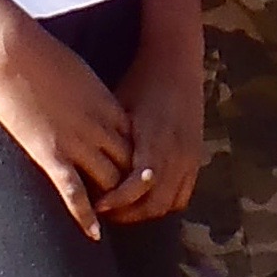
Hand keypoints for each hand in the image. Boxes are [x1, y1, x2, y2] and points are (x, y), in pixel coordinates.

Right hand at [0, 17, 135, 240]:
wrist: (13, 49)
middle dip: (133, 188)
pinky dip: (86, 215)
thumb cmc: (38, 52)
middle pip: (129, 166)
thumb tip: (81, 98)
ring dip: (114, 203)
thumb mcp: (75, 72)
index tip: (138, 178)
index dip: (139, 162)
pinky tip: (94, 233)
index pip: (136, 142)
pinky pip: (74, 191)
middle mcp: (99, 126)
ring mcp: (76, 142)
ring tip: (115, 223)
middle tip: (134, 208)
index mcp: (107, 105)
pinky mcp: (50, 152)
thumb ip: (84, 91)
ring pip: (109, 182)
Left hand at [104, 26, 203, 221]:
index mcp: (154, 142)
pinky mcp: (196, 157)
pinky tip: (145, 198)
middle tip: (104, 212)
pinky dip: (164, 202)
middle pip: (153, 205)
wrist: (176, 61)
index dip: (116, 202)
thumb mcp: (118, 109)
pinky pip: (183, 195)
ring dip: (145, 211)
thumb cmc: (139, 81)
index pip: (136, 188)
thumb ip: (107, 141)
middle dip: (127, 214)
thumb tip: (79, 166)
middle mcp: (176, 154)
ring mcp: (189, 158)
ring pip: (168, 204)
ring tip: (122, 208)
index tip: (96, 206)